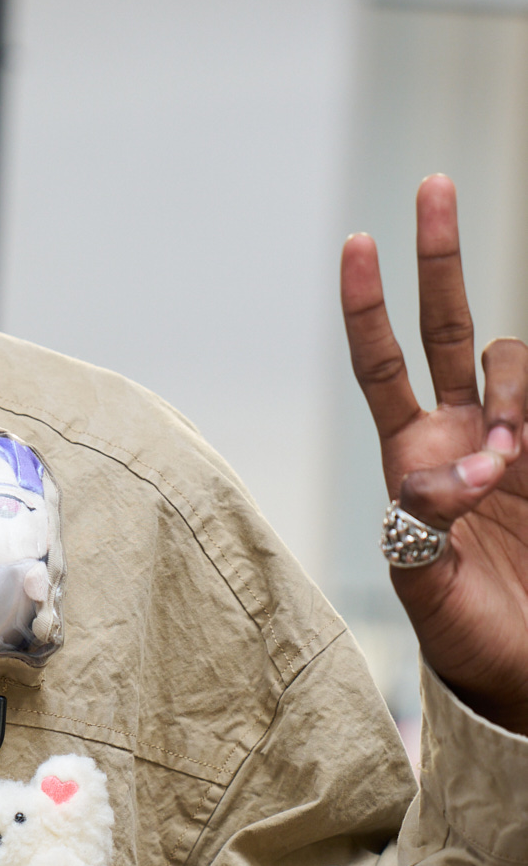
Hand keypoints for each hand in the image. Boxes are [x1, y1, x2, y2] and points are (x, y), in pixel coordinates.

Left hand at [342, 174, 527, 735]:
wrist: (527, 679)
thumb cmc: (467, 641)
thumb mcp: (426, 589)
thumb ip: (424, 526)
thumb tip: (452, 465)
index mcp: (414, 462)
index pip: (382, 366)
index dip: (366, 306)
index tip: (356, 242)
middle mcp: (462, 437)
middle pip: (445, 326)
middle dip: (439, 257)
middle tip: (433, 186)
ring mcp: (517, 443)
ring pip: (512, 359)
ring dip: (513, 385)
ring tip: (513, 460)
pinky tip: (527, 441)